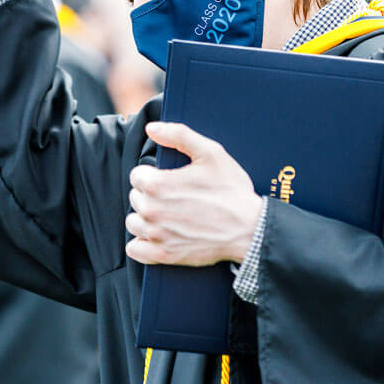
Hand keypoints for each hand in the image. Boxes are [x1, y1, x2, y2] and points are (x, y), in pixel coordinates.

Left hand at [125, 123, 262, 265]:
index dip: (154, 174)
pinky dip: (143, 244)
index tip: (171, 179)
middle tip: (176, 196)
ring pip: (134, 222)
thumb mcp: (210, 153)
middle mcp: (152, 211)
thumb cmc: (232, 191)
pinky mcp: (164, 255)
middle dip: (151, 195)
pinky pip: (135, 249)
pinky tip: (161, 235)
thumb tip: (152, 128)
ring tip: (169, 215)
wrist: (249, 229)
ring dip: (146, 218)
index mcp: (158, 184)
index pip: (136, 175)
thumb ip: (178, 135)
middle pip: (135, 198)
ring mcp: (157, 235)